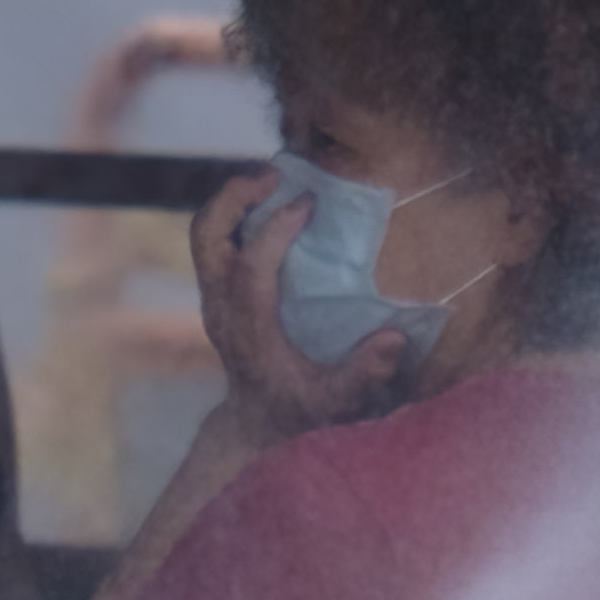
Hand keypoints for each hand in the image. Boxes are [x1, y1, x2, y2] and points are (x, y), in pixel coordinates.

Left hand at [189, 168, 413, 436]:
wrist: (255, 423)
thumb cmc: (300, 410)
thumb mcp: (335, 402)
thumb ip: (363, 374)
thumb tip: (394, 339)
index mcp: (248, 328)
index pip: (249, 269)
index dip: (274, 231)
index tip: (307, 203)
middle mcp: (222, 307)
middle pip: (207, 237)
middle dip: (235, 197)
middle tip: (276, 176)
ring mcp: (214, 297)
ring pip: (205, 233)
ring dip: (233, 199)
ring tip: (273, 181)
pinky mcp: (218, 292)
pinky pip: (216, 240)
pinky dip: (237, 213)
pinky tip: (271, 204)